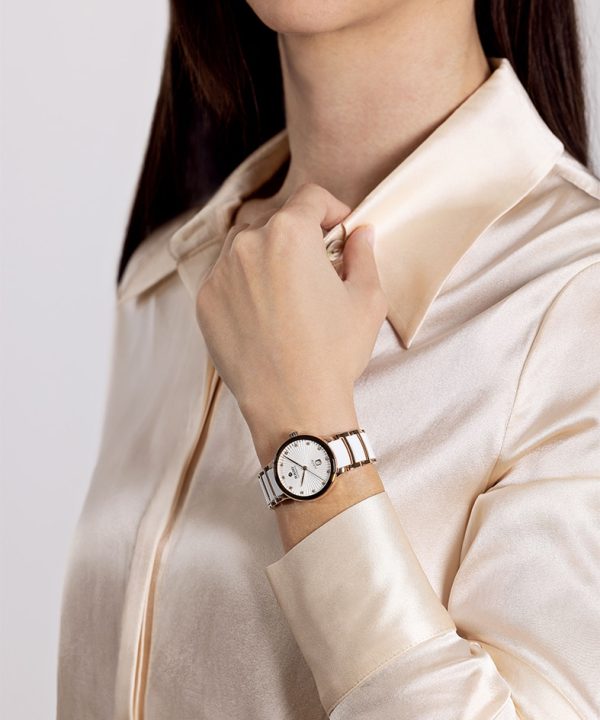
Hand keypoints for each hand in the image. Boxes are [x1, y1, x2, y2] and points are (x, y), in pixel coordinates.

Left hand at [194, 182, 387, 464]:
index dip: (333, 209)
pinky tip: (265, 313)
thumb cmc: (334, 352)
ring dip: (268, 255)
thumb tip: (360, 233)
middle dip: (300, 234)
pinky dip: (245, 284)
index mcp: (289, 233)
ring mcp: (219, 274)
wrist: (293, 406)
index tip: (341, 230)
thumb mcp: (367, 300)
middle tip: (317, 265)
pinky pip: (226, 277)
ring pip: (246, 246)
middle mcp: (247, 245)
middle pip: (276, 220)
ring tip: (289, 289)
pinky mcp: (204, 303)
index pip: (311, 197)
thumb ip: (363, 254)